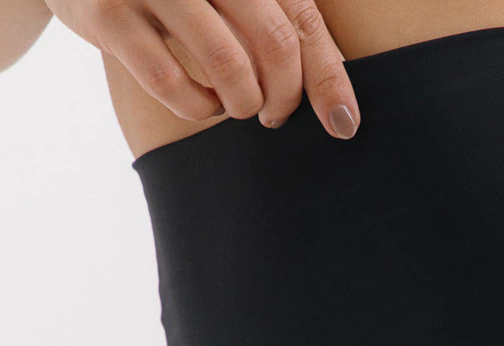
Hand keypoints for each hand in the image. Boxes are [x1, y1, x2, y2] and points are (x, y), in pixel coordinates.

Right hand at [46, 0, 358, 137]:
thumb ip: (268, 14)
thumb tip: (333, 85)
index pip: (302, 18)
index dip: (329, 77)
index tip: (344, 123)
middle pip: (276, 41)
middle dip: (285, 96)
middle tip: (275, 117)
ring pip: (228, 65)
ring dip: (242, 103)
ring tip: (236, 107)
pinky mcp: (110, 15)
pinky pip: (172, 83)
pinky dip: (198, 108)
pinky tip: (202, 103)